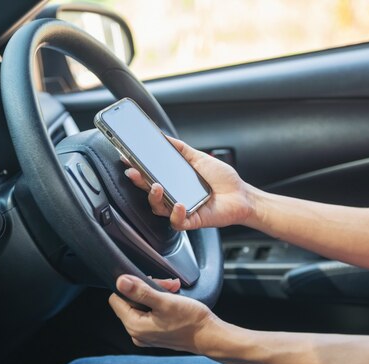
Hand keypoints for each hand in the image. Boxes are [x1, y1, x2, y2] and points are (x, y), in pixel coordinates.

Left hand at [109, 275, 217, 352]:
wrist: (209, 336)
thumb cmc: (191, 321)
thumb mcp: (165, 301)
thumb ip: (140, 291)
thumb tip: (120, 282)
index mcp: (134, 326)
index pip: (116, 299)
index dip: (130, 287)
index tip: (148, 283)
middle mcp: (137, 333)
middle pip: (130, 301)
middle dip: (148, 288)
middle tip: (166, 285)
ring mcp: (146, 335)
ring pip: (142, 305)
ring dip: (156, 293)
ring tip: (173, 289)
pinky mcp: (156, 334)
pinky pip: (150, 313)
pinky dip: (160, 303)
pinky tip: (173, 298)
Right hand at [124, 137, 251, 229]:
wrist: (241, 195)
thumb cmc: (222, 179)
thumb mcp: (199, 158)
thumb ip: (180, 149)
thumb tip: (162, 137)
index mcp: (174, 182)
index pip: (150, 176)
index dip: (138, 169)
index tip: (127, 159)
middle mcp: (174, 196)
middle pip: (150, 192)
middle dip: (140, 182)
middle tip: (134, 172)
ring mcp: (181, 209)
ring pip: (159, 208)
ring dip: (155, 198)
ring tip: (157, 187)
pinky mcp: (192, 221)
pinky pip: (177, 222)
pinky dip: (176, 214)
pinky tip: (179, 204)